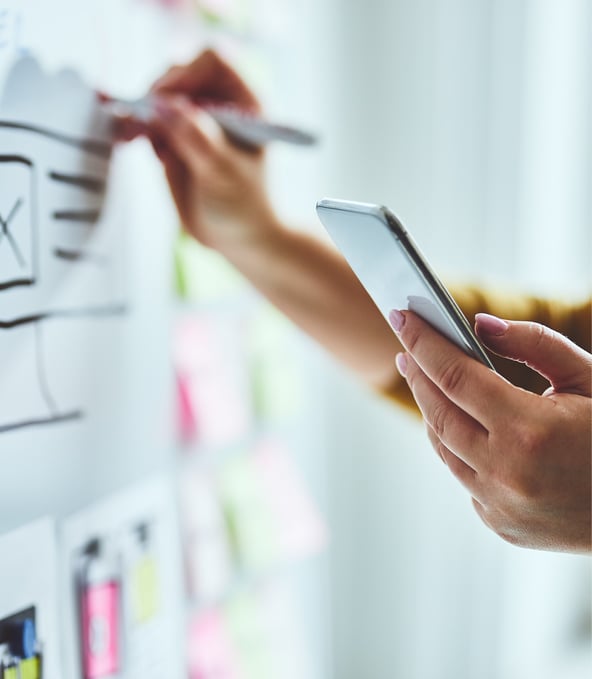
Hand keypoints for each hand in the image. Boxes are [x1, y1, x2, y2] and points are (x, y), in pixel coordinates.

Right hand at [120, 50, 278, 251]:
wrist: (238, 237)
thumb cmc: (244, 206)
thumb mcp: (222, 172)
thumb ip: (194, 137)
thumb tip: (163, 105)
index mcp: (245, 103)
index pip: (213, 61)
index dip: (186, 72)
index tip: (165, 101)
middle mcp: (219, 105)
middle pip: (178, 74)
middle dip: (156, 95)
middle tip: (143, 124)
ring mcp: (194, 120)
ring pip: (158, 96)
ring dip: (141, 112)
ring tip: (134, 136)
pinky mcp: (174, 138)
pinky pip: (148, 120)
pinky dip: (136, 126)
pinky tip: (130, 140)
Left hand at [388, 309, 591, 552]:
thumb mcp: (590, 377)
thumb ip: (533, 344)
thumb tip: (479, 326)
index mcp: (530, 433)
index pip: (454, 376)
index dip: (423, 341)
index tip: (400, 315)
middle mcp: (507, 474)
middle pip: (437, 413)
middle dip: (417, 373)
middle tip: (407, 343)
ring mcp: (501, 507)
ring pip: (444, 448)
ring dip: (432, 409)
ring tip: (428, 378)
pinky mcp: (502, 525)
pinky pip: (464, 475)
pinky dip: (459, 446)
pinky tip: (464, 423)